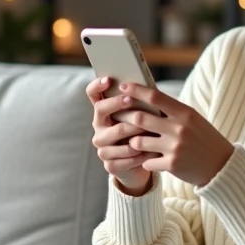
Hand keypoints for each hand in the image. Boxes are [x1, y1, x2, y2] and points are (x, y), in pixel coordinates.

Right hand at [86, 76, 157, 193]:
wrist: (142, 164)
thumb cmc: (144, 133)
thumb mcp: (142, 116)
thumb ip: (140, 103)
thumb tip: (148, 86)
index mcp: (104, 113)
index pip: (92, 94)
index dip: (97, 85)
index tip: (108, 79)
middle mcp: (99, 128)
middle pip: (101, 110)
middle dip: (117, 103)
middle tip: (131, 99)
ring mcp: (102, 147)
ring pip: (117, 132)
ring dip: (135, 129)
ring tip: (151, 129)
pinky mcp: (109, 165)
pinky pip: (126, 156)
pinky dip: (141, 153)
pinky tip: (153, 152)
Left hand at [109, 81, 233, 188]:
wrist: (221, 166)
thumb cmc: (204, 139)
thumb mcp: (192, 119)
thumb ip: (172, 110)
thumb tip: (147, 97)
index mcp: (185, 113)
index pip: (155, 97)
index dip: (136, 90)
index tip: (123, 87)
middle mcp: (179, 128)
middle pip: (140, 118)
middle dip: (124, 117)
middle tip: (117, 116)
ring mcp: (175, 147)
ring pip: (138, 142)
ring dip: (133, 142)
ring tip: (135, 142)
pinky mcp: (172, 165)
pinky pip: (146, 162)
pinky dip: (145, 161)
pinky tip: (150, 160)